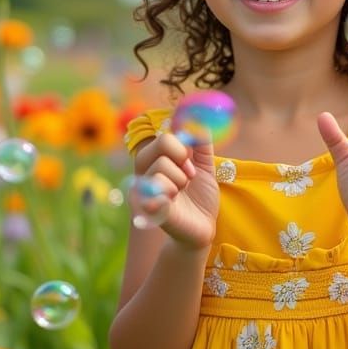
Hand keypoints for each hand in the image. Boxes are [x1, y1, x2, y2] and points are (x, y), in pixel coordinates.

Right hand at [132, 131, 218, 249]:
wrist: (203, 228)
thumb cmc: (200, 198)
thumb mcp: (204, 167)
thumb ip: (201, 144)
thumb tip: (199, 120)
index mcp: (156, 160)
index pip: (165, 136)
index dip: (184, 148)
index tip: (190, 166)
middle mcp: (145, 172)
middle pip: (162, 145)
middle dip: (183, 162)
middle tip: (187, 180)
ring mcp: (143, 189)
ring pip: (161, 168)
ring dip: (180, 182)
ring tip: (180, 195)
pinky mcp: (146, 209)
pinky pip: (155, 192)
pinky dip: (169, 196)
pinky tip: (172, 204)